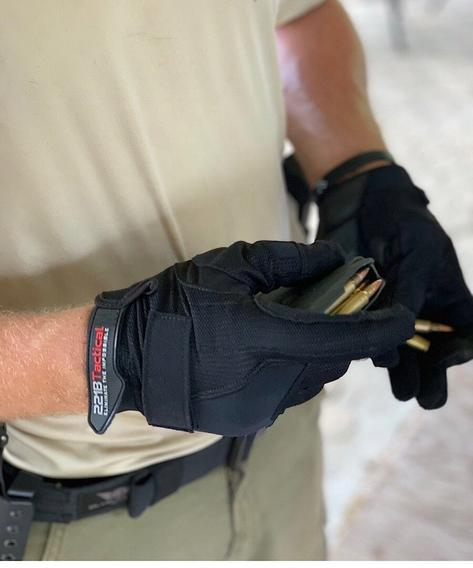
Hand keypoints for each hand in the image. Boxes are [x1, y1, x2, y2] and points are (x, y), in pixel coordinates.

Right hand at [87, 240, 413, 435]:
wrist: (126, 355)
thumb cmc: (176, 303)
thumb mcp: (231, 265)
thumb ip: (290, 261)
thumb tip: (334, 259)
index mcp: (265, 340)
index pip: (344, 339)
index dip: (383, 327)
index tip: (403, 314)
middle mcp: (268, 383)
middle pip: (332, 361)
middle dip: (339, 335)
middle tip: (325, 309)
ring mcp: (257, 409)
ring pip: (311, 381)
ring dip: (312, 355)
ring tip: (286, 329)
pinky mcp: (245, 422)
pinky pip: (286, 395)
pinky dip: (289, 373)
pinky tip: (262, 354)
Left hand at [317, 164, 472, 408]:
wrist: (361, 204)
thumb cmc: (402, 221)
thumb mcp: (416, 253)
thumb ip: (410, 291)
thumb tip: (401, 330)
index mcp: (448, 297)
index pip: (467, 333)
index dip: (463, 350)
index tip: (447, 356)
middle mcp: (423, 312)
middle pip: (434, 353)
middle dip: (432, 377)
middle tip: (425, 399)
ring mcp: (392, 314)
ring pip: (402, 354)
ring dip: (403, 374)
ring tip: (403, 392)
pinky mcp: (362, 313)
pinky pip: (368, 337)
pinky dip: (369, 348)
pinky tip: (365, 357)